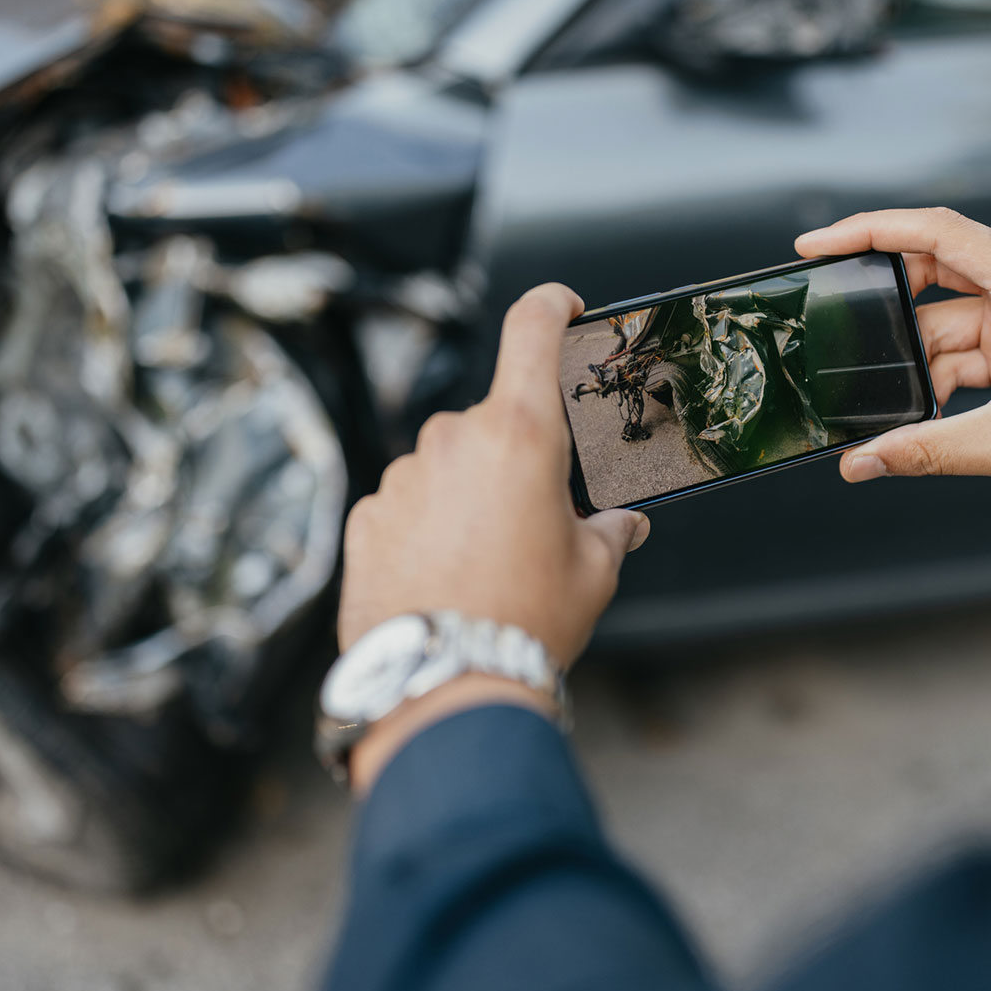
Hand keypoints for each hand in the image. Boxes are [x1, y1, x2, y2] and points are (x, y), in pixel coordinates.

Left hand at [338, 283, 649, 666]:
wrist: (443, 684)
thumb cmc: (526, 621)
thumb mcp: (593, 573)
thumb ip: (611, 532)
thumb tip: (624, 524)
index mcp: (519, 432)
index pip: (530, 329)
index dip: (551, 305)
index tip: (563, 308)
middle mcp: (452, 438)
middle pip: (493, 421)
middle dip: (517, 459)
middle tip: (537, 520)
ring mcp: (402, 476)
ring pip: (446, 466)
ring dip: (468, 496)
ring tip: (488, 565)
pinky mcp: (366, 516)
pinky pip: (408, 504)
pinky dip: (428, 527)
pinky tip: (447, 578)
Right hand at [794, 208, 990, 538]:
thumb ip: (929, 451)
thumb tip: (863, 462)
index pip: (936, 233)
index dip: (869, 232)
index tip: (817, 244)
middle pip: (935, 276)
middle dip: (883, 305)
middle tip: (830, 323)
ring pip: (949, 327)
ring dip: (916, 362)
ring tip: (876, 398)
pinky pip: (971, 356)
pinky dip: (942, 382)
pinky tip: (917, 415)